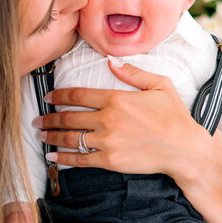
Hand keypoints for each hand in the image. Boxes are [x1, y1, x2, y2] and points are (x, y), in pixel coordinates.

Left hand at [34, 60, 213, 176]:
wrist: (184, 149)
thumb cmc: (175, 116)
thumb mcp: (159, 85)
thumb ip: (133, 73)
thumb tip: (111, 62)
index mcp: (117, 98)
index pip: (78, 95)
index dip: (59, 95)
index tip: (49, 97)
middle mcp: (108, 119)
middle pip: (69, 117)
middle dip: (49, 117)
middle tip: (37, 118)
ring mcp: (107, 141)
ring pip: (70, 137)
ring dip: (51, 135)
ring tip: (40, 134)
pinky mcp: (110, 161)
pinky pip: (80, 158)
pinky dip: (64, 157)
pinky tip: (53, 156)